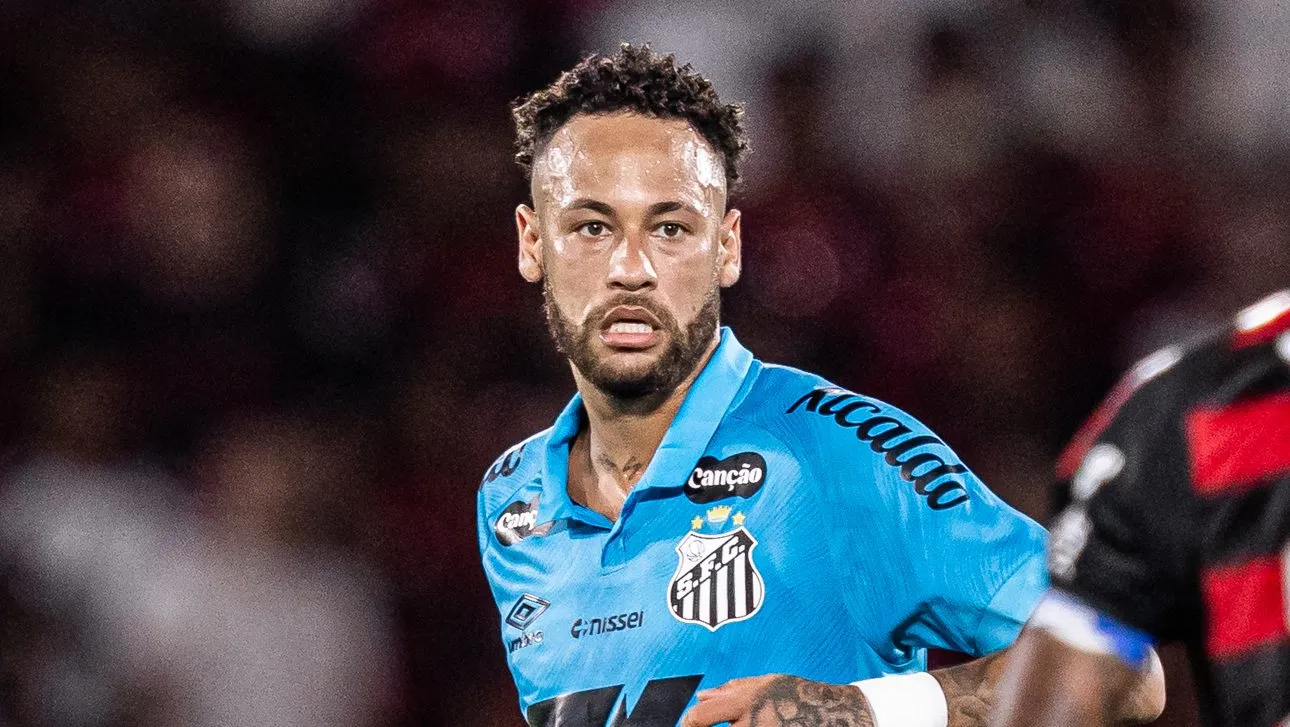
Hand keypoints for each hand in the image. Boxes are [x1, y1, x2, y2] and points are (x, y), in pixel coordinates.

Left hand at [680, 674, 874, 726]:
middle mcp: (751, 724)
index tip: (688, 726)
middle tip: (718, 726)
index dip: (688, 724)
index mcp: (745, 702)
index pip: (700, 718)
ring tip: (752, 722)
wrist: (836, 715)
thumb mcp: (766, 683)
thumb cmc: (799, 696)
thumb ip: (731, 690)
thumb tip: (701, 696)